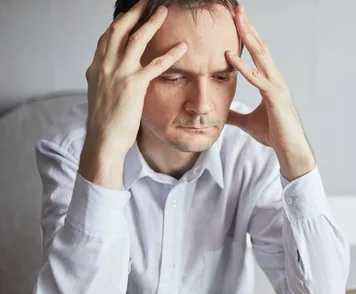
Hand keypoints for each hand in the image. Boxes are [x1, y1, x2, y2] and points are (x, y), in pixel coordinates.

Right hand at [80, 0, 186, 188]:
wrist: (103, 141)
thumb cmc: (106, 122)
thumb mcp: (102, 94)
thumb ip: (109, 79)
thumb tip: (115, 72)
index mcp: (97, 67)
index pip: (108, 35)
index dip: (121, 21)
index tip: (131, 10)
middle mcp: (104, 66)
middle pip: (119, 29)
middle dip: (134, 12)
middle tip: (148, 1)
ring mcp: (118, 74)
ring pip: (135, 39)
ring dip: (151, 22)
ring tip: (164, 11)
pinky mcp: (133, 86)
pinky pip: (155, 65)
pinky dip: (170, 54)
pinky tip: (183, 47)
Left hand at [226, 5, 314, 180]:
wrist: (290, 150)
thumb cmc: (274, 135)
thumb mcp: (248, 123)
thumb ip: (236, 115)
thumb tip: (222, 114)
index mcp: (270, 81)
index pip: (258, 53)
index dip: (248, 36)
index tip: (237, 20)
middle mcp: (275, 79)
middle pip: (260, 47)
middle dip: (248, 27)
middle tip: (237, 9)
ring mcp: (276, 86)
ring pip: (260, 56)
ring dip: (247, 37)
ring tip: (236, 20)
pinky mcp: (274, 97)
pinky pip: (255, 78)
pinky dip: (241, 66)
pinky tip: (228, 55)